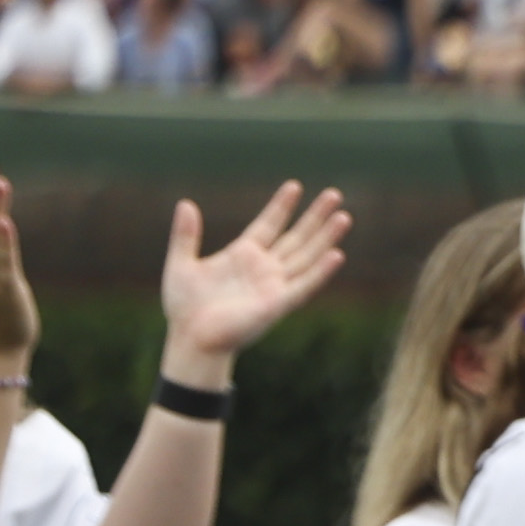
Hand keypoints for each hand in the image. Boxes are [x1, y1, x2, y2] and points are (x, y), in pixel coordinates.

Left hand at [154, 179, 347, 375]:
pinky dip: (321, 271)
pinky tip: (337, 255)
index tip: (295, 186)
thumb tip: (186, 203)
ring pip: (307, 255)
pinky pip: (305, 285)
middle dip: (315, 216)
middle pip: (297, 236)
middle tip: (334, 194)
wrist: (191, 339)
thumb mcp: (181, 264)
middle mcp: (264, 268)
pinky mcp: (279, 304)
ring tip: (343, 216)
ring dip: (326, 237)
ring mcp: (274, 285)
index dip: (281, 206)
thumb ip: (185, 235)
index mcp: (243, 255)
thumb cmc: (185, 307)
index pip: (268, 224)